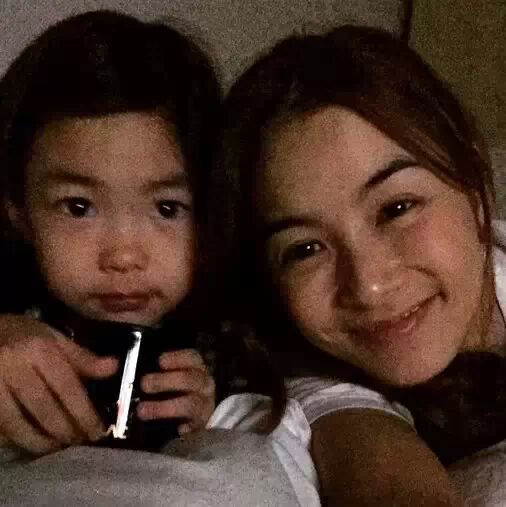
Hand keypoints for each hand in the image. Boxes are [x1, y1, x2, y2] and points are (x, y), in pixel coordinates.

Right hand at [0, 315, 117, 453]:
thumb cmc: (23, 335)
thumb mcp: (54, 337)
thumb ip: (82, 357)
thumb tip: (113, 368)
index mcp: (40, 350)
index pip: (67, 388)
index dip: (84, 414)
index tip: (98, 432)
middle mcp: (15, 367)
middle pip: (44, 409)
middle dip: (65, 431)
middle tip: (80, 441)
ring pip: (16, 424)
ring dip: (40, 441)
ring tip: (57, 446)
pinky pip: (0, 426)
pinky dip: (16, 438)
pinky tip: (31, 442)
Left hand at [137, 348, 214, 434]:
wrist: (191, 417)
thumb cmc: (172, 390)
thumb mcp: (166, 376)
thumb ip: (151, 371)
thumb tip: (120, 365)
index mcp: (195, 368)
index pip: (191, 358)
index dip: (177, 358)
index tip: (159, 361)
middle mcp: (204, 384)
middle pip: (191, 379)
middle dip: (166, 381)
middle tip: (144, 384)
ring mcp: (204, 406)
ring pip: (190, 404)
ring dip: (164, 407)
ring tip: (142, 411)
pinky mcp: (200, 427)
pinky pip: (191, 427)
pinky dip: (177, 427)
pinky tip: (162, 428)